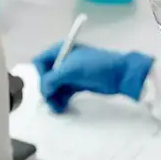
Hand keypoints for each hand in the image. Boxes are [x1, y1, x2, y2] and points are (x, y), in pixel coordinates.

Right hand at [32, 43, 153, 112]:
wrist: (121, 75)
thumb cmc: (96, 66)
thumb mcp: (71, 70)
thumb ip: (52, 79)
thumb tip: (43, 91)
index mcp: (60, 50)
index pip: (40, 62)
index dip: (41, 75)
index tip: (47, 86)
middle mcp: (63, 61)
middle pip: (46, 77)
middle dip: (47, 90)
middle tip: (52, 103)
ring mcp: (70, 74)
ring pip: (54, 87)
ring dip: (53, 98)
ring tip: (59, 109)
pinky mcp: (77, 84)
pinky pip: (63, 93)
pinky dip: (61, 100)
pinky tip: (63, 107)